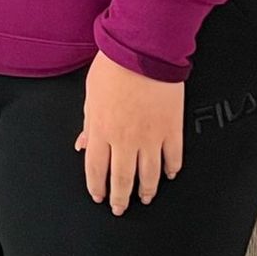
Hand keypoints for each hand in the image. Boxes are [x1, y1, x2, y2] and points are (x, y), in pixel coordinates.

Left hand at [76, 50, 183, 213]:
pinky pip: (173, 156)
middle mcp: (125, 139)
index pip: (96, 170)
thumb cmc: (115, 64)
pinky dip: (171, 168)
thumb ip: (89, 123)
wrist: (144, 47)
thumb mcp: (91, 94)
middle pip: (122, 179)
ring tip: (145, 197)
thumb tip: (83, 143)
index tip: (99, 196)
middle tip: (121, 207)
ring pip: (148, 174)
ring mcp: (150, 135)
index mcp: (102, 130)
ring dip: (146, 190)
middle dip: (120, 198)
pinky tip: (169, 173)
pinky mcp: (172, 127)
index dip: (97, 187)